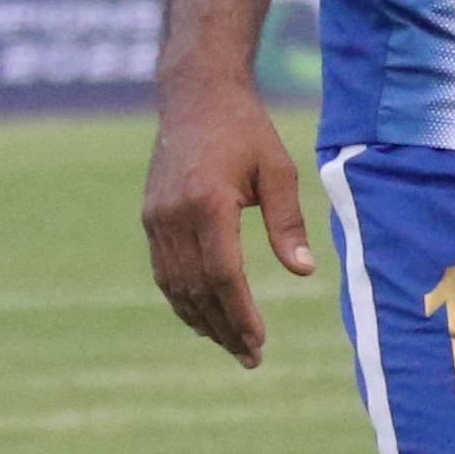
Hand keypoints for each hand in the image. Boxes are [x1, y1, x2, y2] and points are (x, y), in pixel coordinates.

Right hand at [144, 78, 313, 365]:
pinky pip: (164, 271)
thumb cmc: (246, 130)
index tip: (258, 343)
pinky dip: (183, 299)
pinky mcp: (150, 217)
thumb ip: (288, 221)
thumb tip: (304, 272)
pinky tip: (204, 318)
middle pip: (197, 289)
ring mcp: (156, 218)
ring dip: (202, 321)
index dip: (240, 314)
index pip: (223, 275)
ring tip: (231, 346)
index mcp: (208, 203)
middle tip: (251, 358)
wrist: (196, 95)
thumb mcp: (279, 169)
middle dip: (224, 328)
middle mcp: (174, 216)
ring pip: (175, 286)